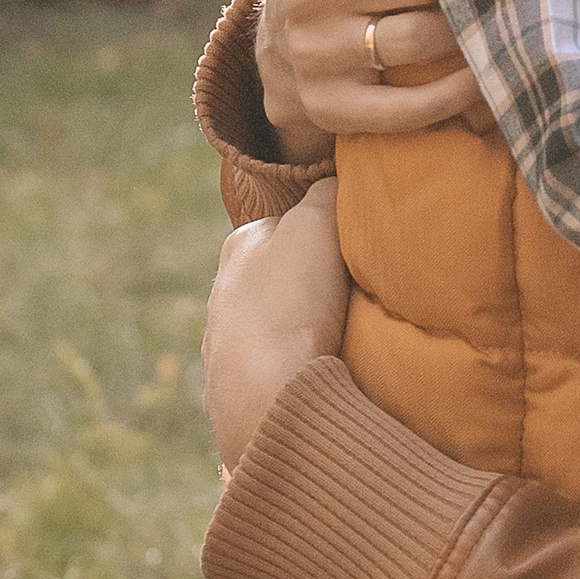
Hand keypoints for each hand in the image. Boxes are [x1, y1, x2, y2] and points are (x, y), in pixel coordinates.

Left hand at [202, 183, 352, 469]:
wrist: (267, 399)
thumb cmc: (291, 305)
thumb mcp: (317, 224)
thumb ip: (329, 192)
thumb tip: (337, 178)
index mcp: (238, 248)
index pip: (290, 226)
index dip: (328, 235)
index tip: (357, 252)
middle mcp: (222, 296)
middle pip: (283, 279)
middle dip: (315, 287)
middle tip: (357, 299)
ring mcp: (224, 351)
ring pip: (277, 329)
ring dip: (305, 333)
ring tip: (344, 344)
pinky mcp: (236, 397)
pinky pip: (275, 373)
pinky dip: (296, 372)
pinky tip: (320, 378)